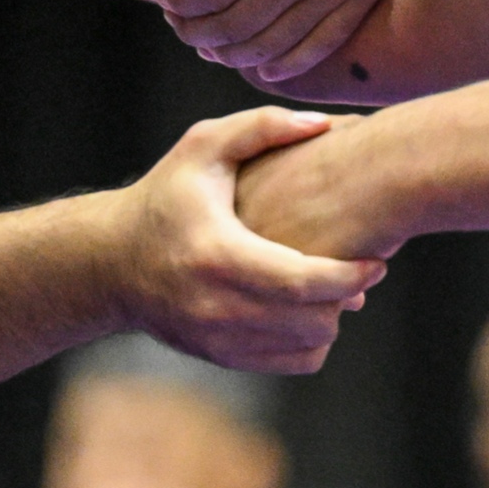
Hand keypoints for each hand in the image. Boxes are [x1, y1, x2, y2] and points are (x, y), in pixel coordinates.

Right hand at [112, 108, 385, 373]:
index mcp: (218, 254)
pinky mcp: (222, 357)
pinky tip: (310, 307)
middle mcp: (217, 306)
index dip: (351, 274)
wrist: (110, 262)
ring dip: (333, 316)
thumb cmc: (165, 196)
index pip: (304, 281)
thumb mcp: (202, 147)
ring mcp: (218, 339)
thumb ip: (262, 127)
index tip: (378, 259)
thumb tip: (326, 124)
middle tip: (366, 267)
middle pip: (314, 319)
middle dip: (349, 294)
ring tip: (336, 285)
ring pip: (309, 345)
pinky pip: (293, 363)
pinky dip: (313, 339)